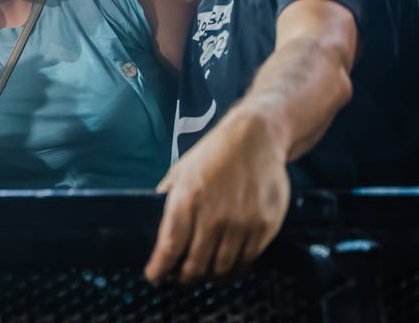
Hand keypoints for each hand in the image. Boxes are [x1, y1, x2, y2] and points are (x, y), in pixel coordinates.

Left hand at [145, 112, 289, 284]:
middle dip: (184, 278)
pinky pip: (247, 261)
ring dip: (209, 278)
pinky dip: (234, 271)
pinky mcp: (264, 227)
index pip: (169, 247)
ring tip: (202, 277)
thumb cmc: (214, 153)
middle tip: (179, 280)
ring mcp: (241, 224)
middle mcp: (213, 216)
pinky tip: (226, 269)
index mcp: (187, 200)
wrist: (256, 138)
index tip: (154, 277)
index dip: (160, 269)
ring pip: (222, 268)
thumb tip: (158, 225)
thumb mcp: (181, 171)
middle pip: (196, 265)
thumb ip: (168, 198)